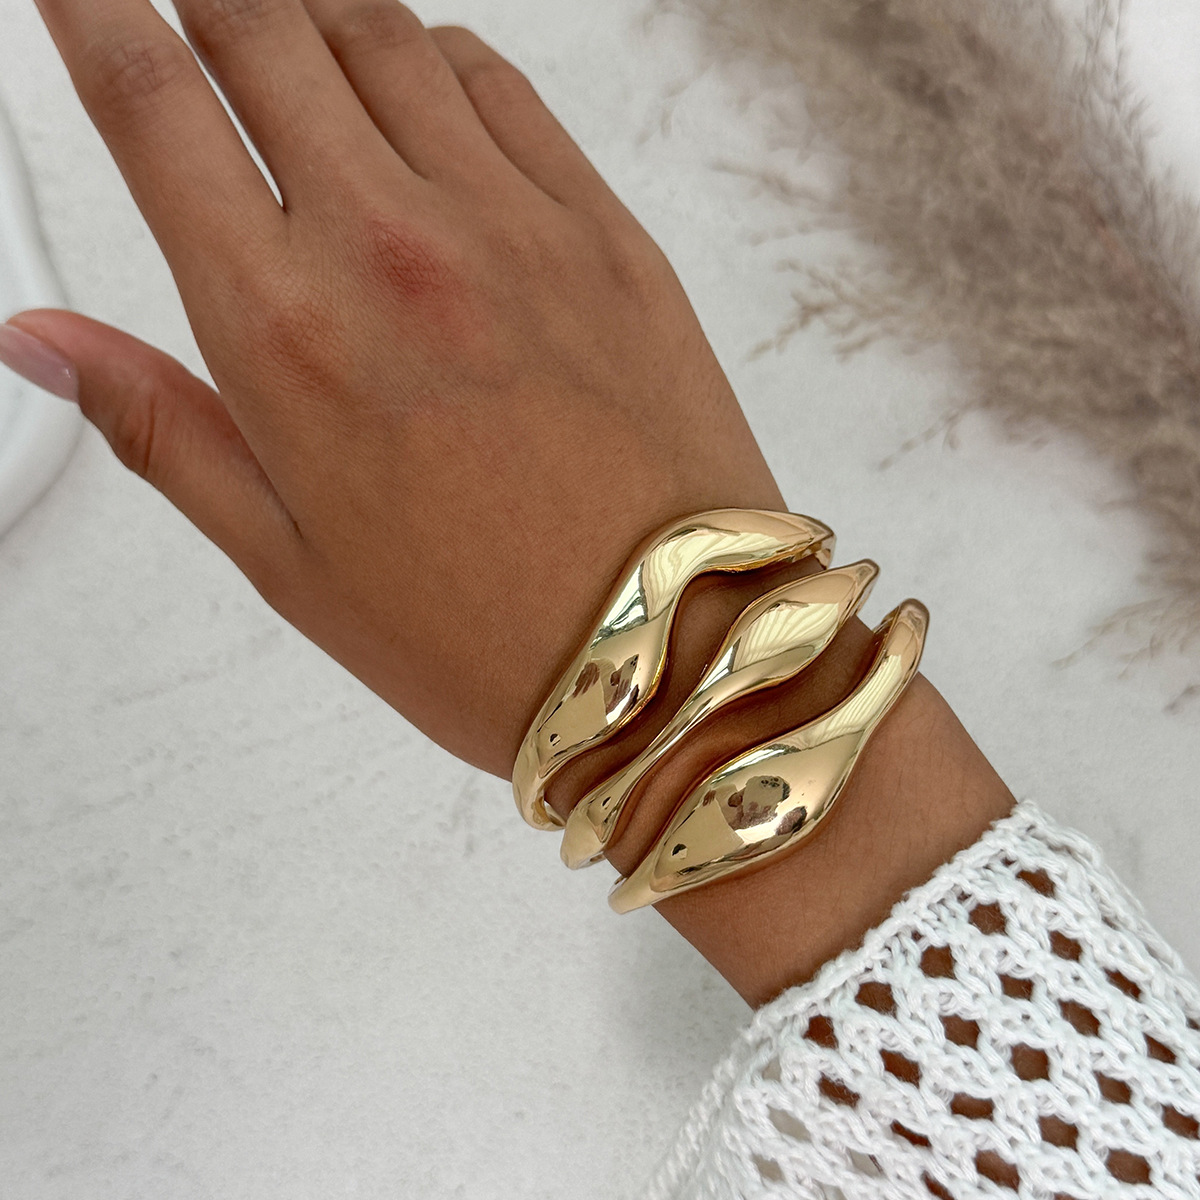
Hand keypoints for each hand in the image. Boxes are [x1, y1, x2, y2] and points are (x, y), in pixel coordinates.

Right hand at [13, 0, 784, 776]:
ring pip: (379, 31)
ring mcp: (512, 225)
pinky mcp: (606, 231)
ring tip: (287, 45)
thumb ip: (161, 427)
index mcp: (288, 337)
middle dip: (203, 0)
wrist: (674, 649)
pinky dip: (435, 58)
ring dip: (311, 15)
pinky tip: (417, 92)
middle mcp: (394, 250)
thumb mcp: (290, 563)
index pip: (151, 103)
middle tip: (185, 19)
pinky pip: (501, 85)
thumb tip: (42, 341)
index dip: (88, 13)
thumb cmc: (486, 636)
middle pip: (259, 25)